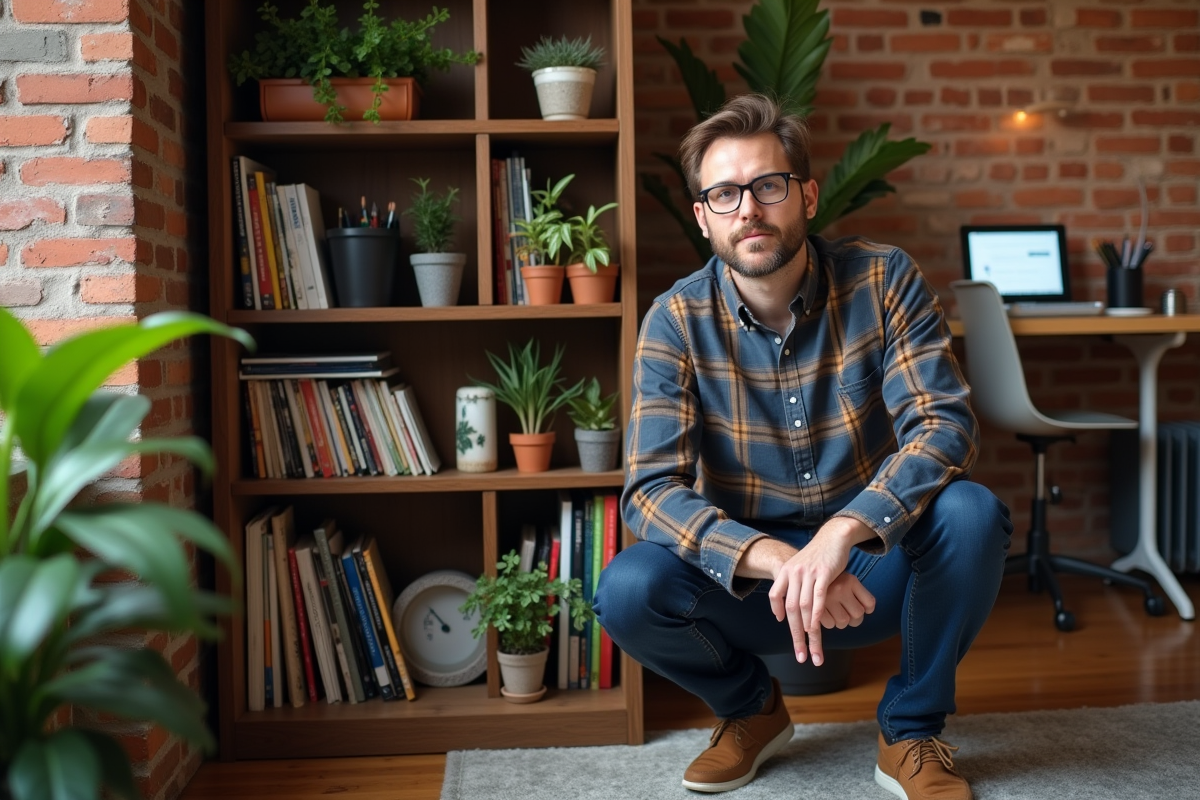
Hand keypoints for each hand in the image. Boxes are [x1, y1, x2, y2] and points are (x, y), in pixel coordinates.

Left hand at [766, 517, 876, 666]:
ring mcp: (808, 574)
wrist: (833, 538)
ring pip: (804, 608)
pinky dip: (816, 616)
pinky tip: (816, 629)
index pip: (775, 595)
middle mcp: (794, 573)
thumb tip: (789, 603)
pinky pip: (818, 599)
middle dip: (795, 635)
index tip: (782, 624)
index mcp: (786, 571)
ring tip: (812, 649)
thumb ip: (793, 582)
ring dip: (808, 632)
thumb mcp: (800, 566)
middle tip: (800, 655)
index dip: (777, 610)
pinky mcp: (824, 574)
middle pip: (790, 609)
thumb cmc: (818, 556)